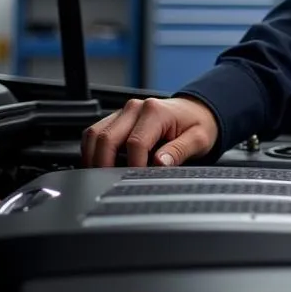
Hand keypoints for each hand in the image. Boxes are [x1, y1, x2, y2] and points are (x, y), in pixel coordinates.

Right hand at [82, 96, 219, 168]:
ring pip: (94, 135)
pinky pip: (94, 134)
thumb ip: (179, 150)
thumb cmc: (197, 124)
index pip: (135, 143)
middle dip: (105, 165)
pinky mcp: (116, 118)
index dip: (134, 166)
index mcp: (155, 111)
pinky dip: (92, 151)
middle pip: (106, 139)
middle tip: (112, 184)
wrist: (196, 111)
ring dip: (93, 158)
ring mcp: (123, 112)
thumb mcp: (198, 139)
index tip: (139, 179)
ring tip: (101, 177)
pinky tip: (100, 165)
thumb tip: (160, 163)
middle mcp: (135, 108)